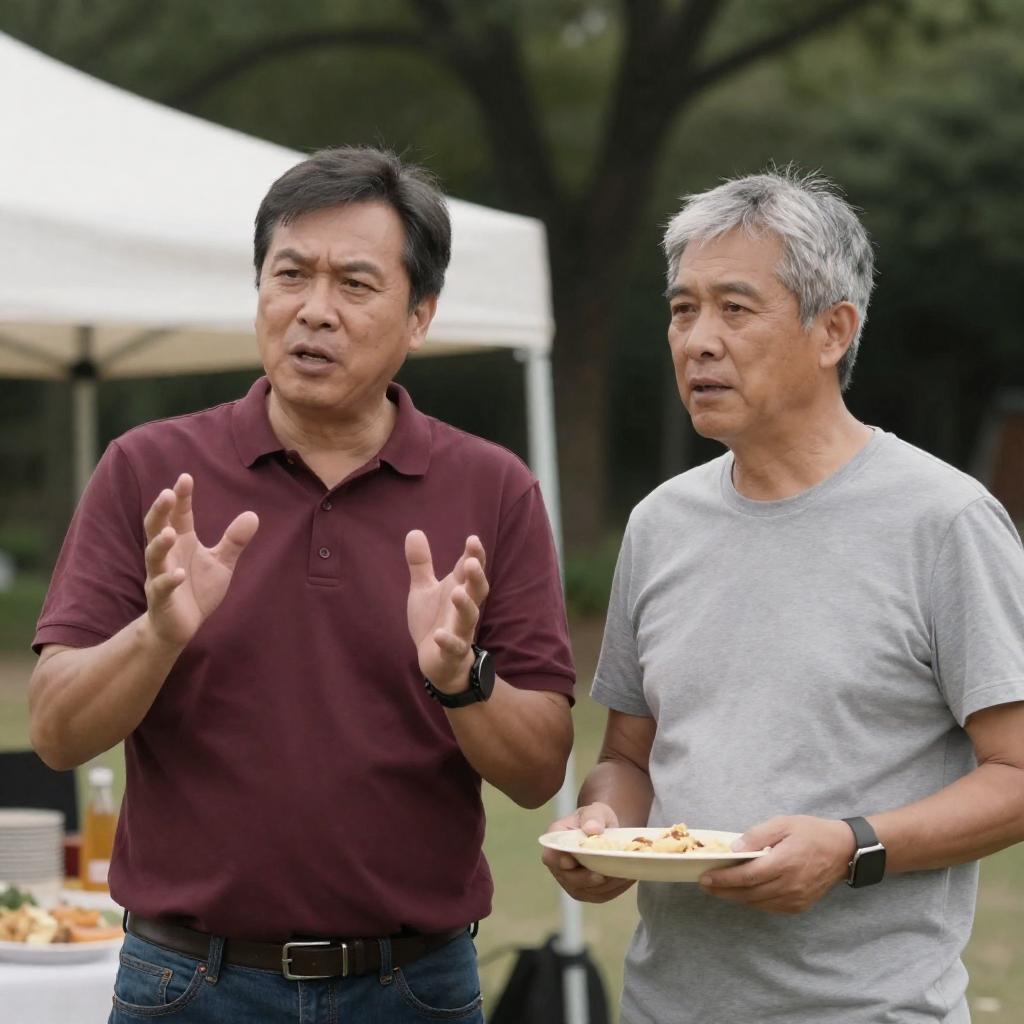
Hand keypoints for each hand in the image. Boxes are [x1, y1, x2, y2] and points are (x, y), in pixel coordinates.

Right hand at [143, 474, 258, 647]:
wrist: (180, 626)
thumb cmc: (197, 590)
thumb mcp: (221, 563)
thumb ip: (234, 540)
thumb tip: (253, 514)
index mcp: (182, 543)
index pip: (179, 515)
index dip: (181, 497)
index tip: (185, 477)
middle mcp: (168, 556)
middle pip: (157, 528)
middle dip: (160, 511)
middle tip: (167, 493)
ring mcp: (161, 576)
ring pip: (154, 556)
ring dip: (160, 544)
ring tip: (169, 532)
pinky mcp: (161, 599)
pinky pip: (162, 588)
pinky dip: (170, 580)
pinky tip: (180, 574)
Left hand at [405, 531, 488, 692]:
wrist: (438, 661)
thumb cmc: (435, 620)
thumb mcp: (423, 589)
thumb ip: (421, 563)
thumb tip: (414, 531)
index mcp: (459, 590)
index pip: (470, 570)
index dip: (474, 555)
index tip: (473, 539)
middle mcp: (463, 609)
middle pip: (477, 591)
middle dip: (476, 577)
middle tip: (471, 562)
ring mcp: (460, 631)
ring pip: (469, 618)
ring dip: (465, 606)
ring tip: (457, 593)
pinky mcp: (451, 652)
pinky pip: (453, 647)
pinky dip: (448, 641)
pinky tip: (439, 634)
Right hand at [541, 802, 634, 903]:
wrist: (605, 832)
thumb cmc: (596, 819)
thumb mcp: (595, 811)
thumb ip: (592, 817)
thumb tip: (592, 829)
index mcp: (557, 841)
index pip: (551, 856)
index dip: (559, 861)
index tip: (572, 862)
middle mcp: (559, 865)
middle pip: (568, 878)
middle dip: (587, 878)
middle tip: (604, 875)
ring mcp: (572, 881)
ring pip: (585, 891)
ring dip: (605, 885)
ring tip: (623, 874)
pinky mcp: (587, 891)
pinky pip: (599, 896)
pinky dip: (614, 890)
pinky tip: (626, 879)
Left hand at [698, 815, 854, 913]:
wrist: (843, 851)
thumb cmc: (811, 833)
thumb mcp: (783, 823)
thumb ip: (757, 836)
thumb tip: (734, 849)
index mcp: (785, 863)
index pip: (748, 876)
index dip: (724, 879)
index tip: (705, 878)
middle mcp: (790, 885)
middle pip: (749, 893)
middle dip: (724, 890)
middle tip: (705, 885)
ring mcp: (796, 899)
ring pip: (758, 903)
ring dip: (736, 897)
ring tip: (719, 888)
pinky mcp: (800, 906)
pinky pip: (770, 907)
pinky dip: (753, 901)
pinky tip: (743, 892)